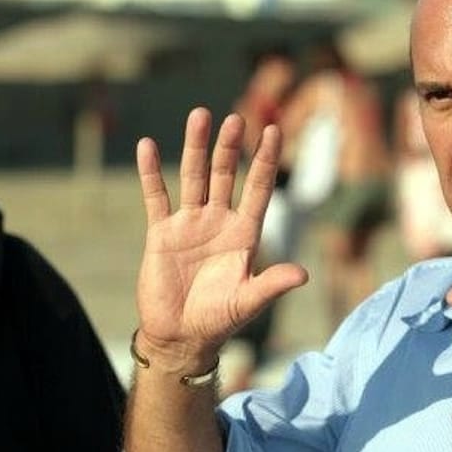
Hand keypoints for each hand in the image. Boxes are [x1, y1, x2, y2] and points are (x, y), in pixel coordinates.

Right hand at [134, 108, 307, 361]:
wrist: (181, 336)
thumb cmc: (220, 319)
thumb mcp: (249, 301)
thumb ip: (272, 284)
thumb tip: (304, 275)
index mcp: (245, 233)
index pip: (259, 188)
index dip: (265, 161)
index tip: (274, 131)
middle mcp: (219, 221)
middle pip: (226, 175)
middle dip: (230, 148)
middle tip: (235, 118)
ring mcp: (189, 224)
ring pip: (193, 177)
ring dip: (196, 147)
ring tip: (200, 115)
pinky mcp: (161, 233)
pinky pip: (156, 197)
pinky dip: (151, 172)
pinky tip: (148, 146)